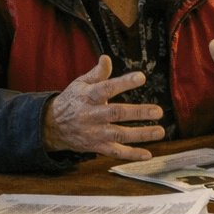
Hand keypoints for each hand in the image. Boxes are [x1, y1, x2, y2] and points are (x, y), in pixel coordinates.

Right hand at [42, 55, 164, 160]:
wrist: (53, 126)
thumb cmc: (72, 101)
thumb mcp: (80, 84)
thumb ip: (97, 73)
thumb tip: (106, 58)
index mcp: (88, 96)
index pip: (107, 88)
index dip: (124, 83)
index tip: (141, 77)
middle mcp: (92, 115)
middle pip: (116, 113)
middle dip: (138, 112)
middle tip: (158, 111)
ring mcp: (95, 132)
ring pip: (119, 134)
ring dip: (141, 134)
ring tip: (160, 131)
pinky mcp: (97, 146)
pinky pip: (115, 152)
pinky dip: (131, 155)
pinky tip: (148, 154)